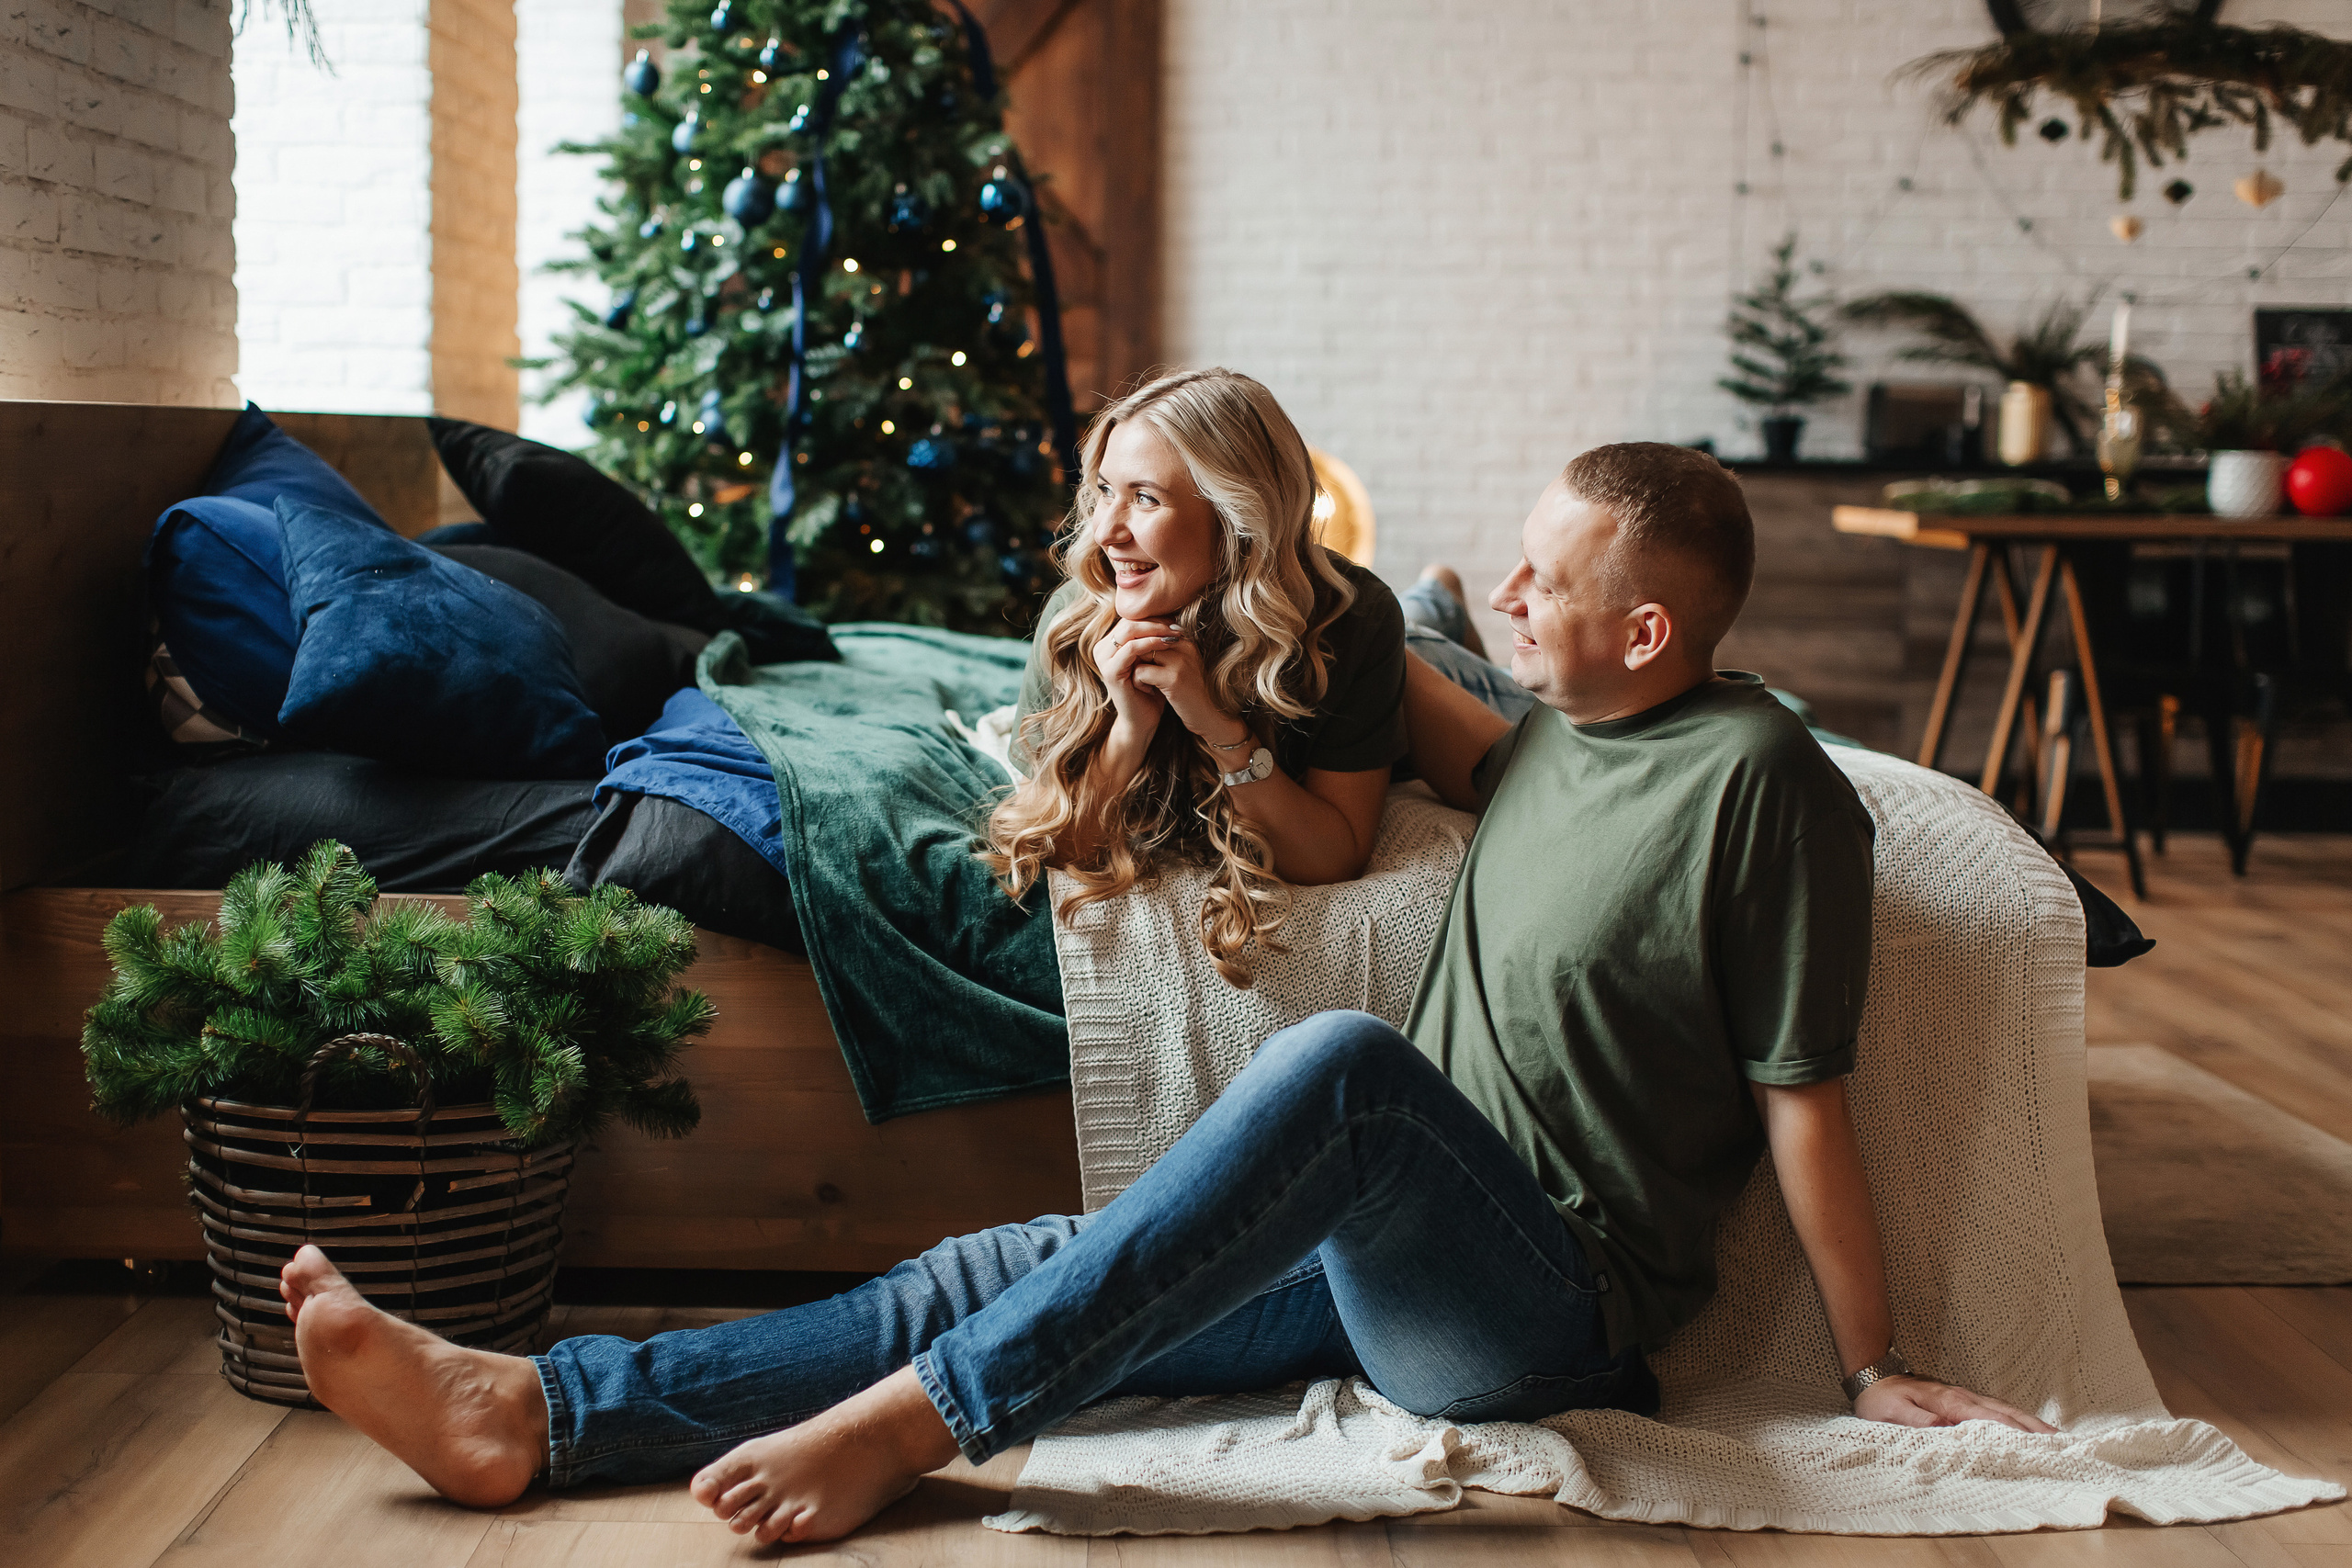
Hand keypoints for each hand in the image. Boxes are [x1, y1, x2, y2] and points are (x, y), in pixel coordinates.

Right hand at [1092, 618, 1173, 738]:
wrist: (1143, 719)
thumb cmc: (1150, 688)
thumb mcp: (1151, 659)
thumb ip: (1152, 638)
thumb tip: (1171, 612)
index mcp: (1109, 643)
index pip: (1131, 619)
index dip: (1153, 617)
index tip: (1176, 620)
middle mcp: (1102, 649)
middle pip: (1128, 621)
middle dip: (1155, 621)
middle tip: (1177, 625)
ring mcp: (1103, 660)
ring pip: (1129, 631)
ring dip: (1155, 630)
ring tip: (1175, 633)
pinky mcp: (1110, 671)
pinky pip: (1131, 649)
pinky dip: (1150, 643)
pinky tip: (1167, 644)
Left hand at [1116, 620, 1244, 745]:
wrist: (1209, 717)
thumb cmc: (1191, 693)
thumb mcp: (1182, 666)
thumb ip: (1166, 650)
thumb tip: (1138, 637)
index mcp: (1187, 642)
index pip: (1154, 629)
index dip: (1141, 645)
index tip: (1141, 662)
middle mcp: (1185, 647)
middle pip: (1146, 638)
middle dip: (1136, 655)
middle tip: (1138, 671)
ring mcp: (1180, 662)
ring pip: (1141, 652)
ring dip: (1135, 667)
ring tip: (1142, 681)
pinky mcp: (1173, 679)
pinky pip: (1141, 671)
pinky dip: (1138, 681)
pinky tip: (1147, 691)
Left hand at [1852, 1375, 2056, 1432]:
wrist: (1874, 1374)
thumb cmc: (1882, 1398)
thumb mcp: (1890, 1411)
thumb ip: (1916, 1419)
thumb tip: (1944, 1425)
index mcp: (1949, 1402)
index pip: (1988, 1419)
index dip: (2012, 1433)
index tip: (2035, 1447)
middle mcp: (1964, 1397)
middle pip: (2006, 1413)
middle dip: (2034, 1429)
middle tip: (2061, 1447)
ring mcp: (1967, 1396)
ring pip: (2006, 1410)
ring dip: (2031, 1424)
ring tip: (2056, 1441)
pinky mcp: (1965, 1399)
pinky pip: (1998, 1410)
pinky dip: (2018, 1419)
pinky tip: (2030, 1430)